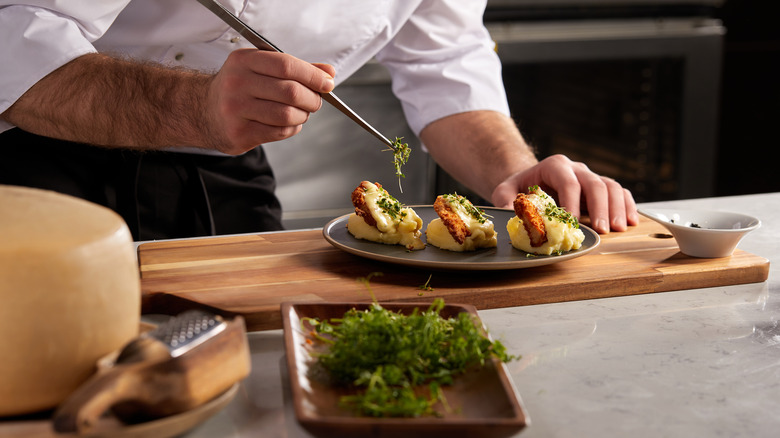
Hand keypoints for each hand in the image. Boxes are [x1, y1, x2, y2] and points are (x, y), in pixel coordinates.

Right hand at [205, 49, 335, 153]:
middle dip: (312, 99)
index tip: (327, 83)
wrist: (203, 111)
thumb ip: (296, 69)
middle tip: (316, 101)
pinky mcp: (239, 133)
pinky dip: (291, 128)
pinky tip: (288, 123)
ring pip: (287, 114)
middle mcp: (237, 83)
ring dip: (302, 115)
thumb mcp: (260, 68)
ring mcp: (236, 110)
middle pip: (290, 91)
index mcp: (244, 61)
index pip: (286, 65)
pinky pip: (279, 132)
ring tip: (300, 113)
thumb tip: (328, 73)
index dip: (313, 75)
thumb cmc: (240, 88)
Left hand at [491, 154, 638, 233]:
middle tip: (602, 230)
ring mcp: (590, 177)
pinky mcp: (600, 188)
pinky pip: (620, 192)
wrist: (531, 182)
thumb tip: (510, 214)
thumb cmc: (519, 188)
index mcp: (554, 166)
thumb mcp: (505, 191)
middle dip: (600, 207)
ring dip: (617, 208)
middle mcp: (576, 169)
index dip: (572, 202)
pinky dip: (628, 205)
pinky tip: (631, 221)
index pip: (568, 181)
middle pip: (594, 183)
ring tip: (619, 229)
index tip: (571, 222)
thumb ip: (505, 200)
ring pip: (611, 186)